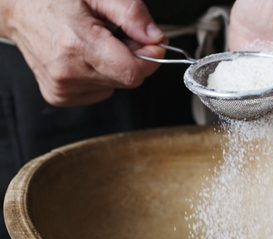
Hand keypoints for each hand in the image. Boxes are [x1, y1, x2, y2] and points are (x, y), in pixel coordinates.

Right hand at [0, 0, 165, 106]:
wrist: (16, 8)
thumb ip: (132, 14)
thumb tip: (156, 38)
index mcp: (77, 44)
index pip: (133, 72)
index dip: (150, 58)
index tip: (151, 44)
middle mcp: (68, 71)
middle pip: (127, 80)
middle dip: (133, 58)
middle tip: (119, 36)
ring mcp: (62, 87)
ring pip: (115, 86)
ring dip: (115, 66)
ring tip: (96, 43)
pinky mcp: (59, 96)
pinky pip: (99, 92)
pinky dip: (100, 76)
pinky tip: (85, 57)